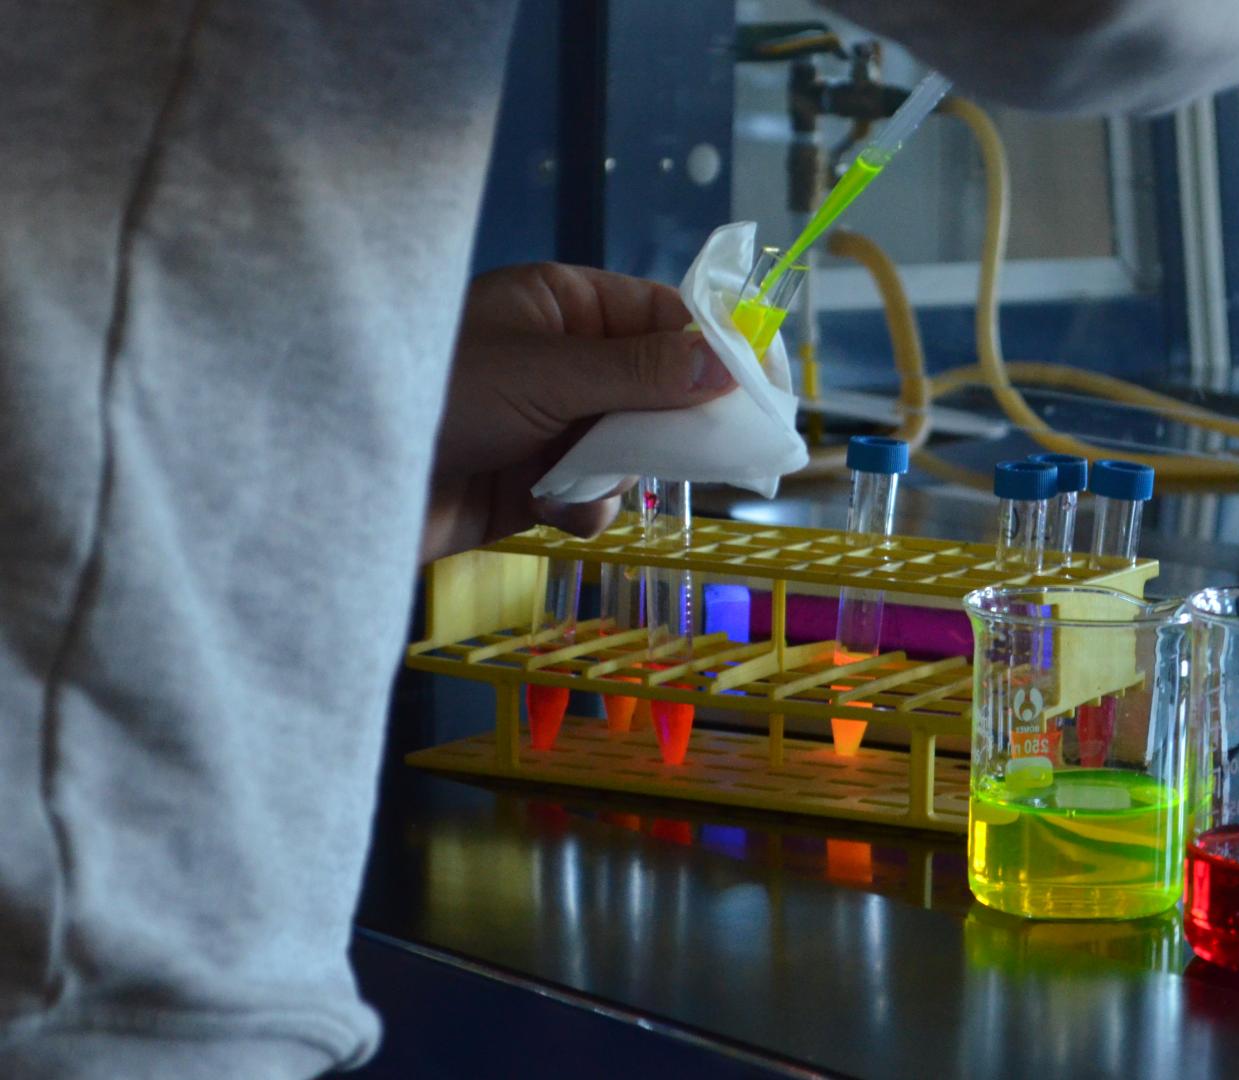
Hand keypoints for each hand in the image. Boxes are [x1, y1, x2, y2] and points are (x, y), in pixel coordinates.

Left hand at [421, 262, 735, 561]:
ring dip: (617, 473)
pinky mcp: (533, 481)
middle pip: (659, 387)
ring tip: (574, 482)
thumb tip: (726, 362)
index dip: (713, 351)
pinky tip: (545, 510)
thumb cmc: (438, 397)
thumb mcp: (546, 376)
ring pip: (634, 447)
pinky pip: (596, 493)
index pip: (663, 316)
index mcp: (562, 305)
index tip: (759, 389)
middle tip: (701, 453)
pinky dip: (583, 505)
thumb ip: (639, 372)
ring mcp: (549, 421)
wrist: (343, 486)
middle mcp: (562, 359)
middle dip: (670, 424)